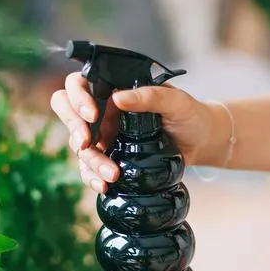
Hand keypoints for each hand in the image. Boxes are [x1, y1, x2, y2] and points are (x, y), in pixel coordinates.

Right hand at [50, 73, 224, 192]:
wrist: (202, 142)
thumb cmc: (190, 114)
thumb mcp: (175, 102)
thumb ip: (149, 96)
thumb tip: (119, 98)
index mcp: (113, 88)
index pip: (78, 84)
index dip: (77, 98)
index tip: (92, 114)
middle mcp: (103, 110)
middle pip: (67, 112)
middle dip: (74, 129)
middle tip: (87, 143)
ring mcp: (103, 134)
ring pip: (80, 145)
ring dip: (90, 161)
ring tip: (112, 174)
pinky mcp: (109, 157)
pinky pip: (89, 168)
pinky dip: (92, 178)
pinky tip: (104, 186)